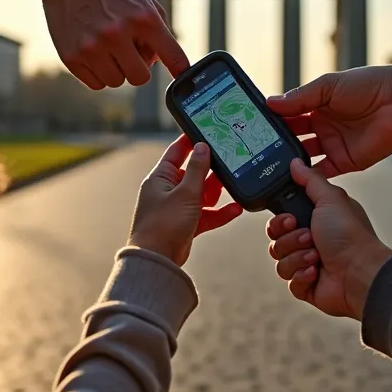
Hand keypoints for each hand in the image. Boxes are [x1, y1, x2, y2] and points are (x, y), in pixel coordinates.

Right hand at [0, 0, 190, 88]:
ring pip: (116, 82)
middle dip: (137, 67)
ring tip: (106, 46)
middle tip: (127, 50)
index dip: (179, 69)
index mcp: (143, 18)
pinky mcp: (71, 57)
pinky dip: (96, 72)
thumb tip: (159, 63)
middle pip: (141, 78)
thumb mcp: (142, 0)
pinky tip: (92, 50)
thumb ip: (158, 30)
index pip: (172, 56)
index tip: (182, 76)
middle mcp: (118, 33)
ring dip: (115, 69)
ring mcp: (92, 47)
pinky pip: (95, 83)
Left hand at [129, 136, 242, 265]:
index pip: (177, 152)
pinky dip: (219, 212)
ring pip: (202, 194)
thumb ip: (198, 170)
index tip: (207, 132)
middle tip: (230, 162)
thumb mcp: (186, 192)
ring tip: (234, 186)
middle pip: (194, 173)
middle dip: (211, 171)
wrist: (157, 260)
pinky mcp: (186, 224)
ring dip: (217, 193)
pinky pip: (206, 214)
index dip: (191, 141)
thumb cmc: (163, 225)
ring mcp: (177, 208)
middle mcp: (167, 190)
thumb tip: (202, 147)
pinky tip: (234, 209)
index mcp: (161, 177)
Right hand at [265, 159, 391, 319]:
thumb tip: (295, 163)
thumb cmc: (350, 234)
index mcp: (314, 221)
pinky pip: (289, 282)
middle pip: (276, 240)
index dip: (280, 221)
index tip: (291, 219)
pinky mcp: (307, 286)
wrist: (360, 271)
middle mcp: (310, 242)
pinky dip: (302, 276)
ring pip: (280, 262)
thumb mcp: (330, 199)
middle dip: (290, 240)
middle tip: (309, 237)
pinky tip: (316, 272)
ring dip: (297, 257)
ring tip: (316, 256)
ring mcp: (308, 265)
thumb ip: (310, 180)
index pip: (281, 220)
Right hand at [266, 65, 391, 177]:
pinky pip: (322, 173)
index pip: (288, 116)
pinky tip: (292, 180)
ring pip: (304, 158)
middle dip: (276, 144)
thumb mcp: (328, 86)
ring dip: (289, 162)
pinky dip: (308, 178)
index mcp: (316, 106)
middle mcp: (322, 127)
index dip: (272, 122)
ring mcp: (333, 145)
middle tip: (255, 151)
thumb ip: (300, 98)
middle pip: (293, 139)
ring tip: (269, 167)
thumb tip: (270, 103)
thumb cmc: (366, 86)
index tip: (252, 128)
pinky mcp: (345, 162)